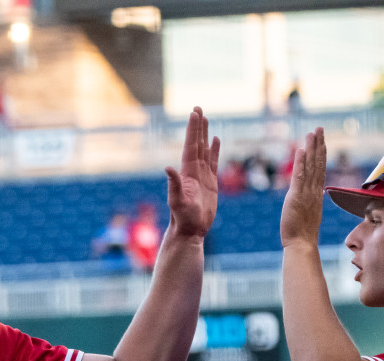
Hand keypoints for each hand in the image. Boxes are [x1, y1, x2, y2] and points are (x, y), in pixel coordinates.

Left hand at [164, 107, 219, 238]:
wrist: (190, 229)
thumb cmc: (182, 217)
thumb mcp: (177, 201)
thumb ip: (173, 184)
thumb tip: (168, 168)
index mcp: (186, 172)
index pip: (191, 145)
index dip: (192, 129)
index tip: (195, 113)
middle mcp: (193, 170)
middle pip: (196, 143)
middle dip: (197, 126)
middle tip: (197, 107)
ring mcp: (202, 175)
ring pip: (204, 149)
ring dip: (204, 134)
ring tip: (205, 118)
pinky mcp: (210, 182)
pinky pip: (213, 161)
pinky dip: (214, 150)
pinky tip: (215, 140)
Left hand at [279, 127, 325, 248]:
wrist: (301, 244)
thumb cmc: (303, 233)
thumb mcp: (308, 212)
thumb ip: (310, 201)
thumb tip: (314, 194)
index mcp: (316, 194)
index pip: (320, 169)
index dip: (321, 154)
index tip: (322, 141)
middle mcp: (314, 190)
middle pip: (318, 163)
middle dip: (319, 145)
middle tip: (319, 129)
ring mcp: (306, 193)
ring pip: (311, 166)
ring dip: (311, 148)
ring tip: (312, 133)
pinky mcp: (296, 197)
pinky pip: (300, 177)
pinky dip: (301, 163)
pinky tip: (301, 150)